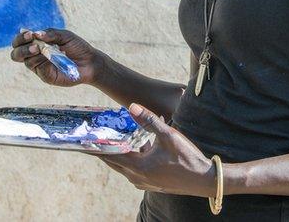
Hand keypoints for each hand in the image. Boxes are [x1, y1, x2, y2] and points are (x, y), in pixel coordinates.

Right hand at [10, 28, 104, 86]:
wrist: (90, 62)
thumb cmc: (77, 47)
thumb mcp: (64, 36)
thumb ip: (50, 34)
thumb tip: (36, 34)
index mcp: (37, 44)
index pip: (20, 42)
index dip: (20, 38)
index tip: (29, 34)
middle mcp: (36, 56)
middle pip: (16, 54)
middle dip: (21, 48)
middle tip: (34, 44)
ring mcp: (40, 67)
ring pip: (26, 61)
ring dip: (32, 54)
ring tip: (41, 50)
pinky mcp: (46, 77)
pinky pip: (39, 69)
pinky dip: (42, 62)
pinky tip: (51, 58)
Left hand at [94, 104, 214, 196]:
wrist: (204, 180)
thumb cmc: (187, 158)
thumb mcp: (169, 135)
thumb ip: (149, 120)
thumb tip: (131, 106)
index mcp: (138, 167)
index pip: (110, 155)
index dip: (96, 146)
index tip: (84, 139)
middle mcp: (137, 177)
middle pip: (114, 161)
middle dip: (104, 149)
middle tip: (95, 137)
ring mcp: (144, 182)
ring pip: (125, 165)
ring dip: (120, 152)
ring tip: (116, 138)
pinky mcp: (152, 182)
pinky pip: (135, 169)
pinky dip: (133, 157)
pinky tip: (142, 145)